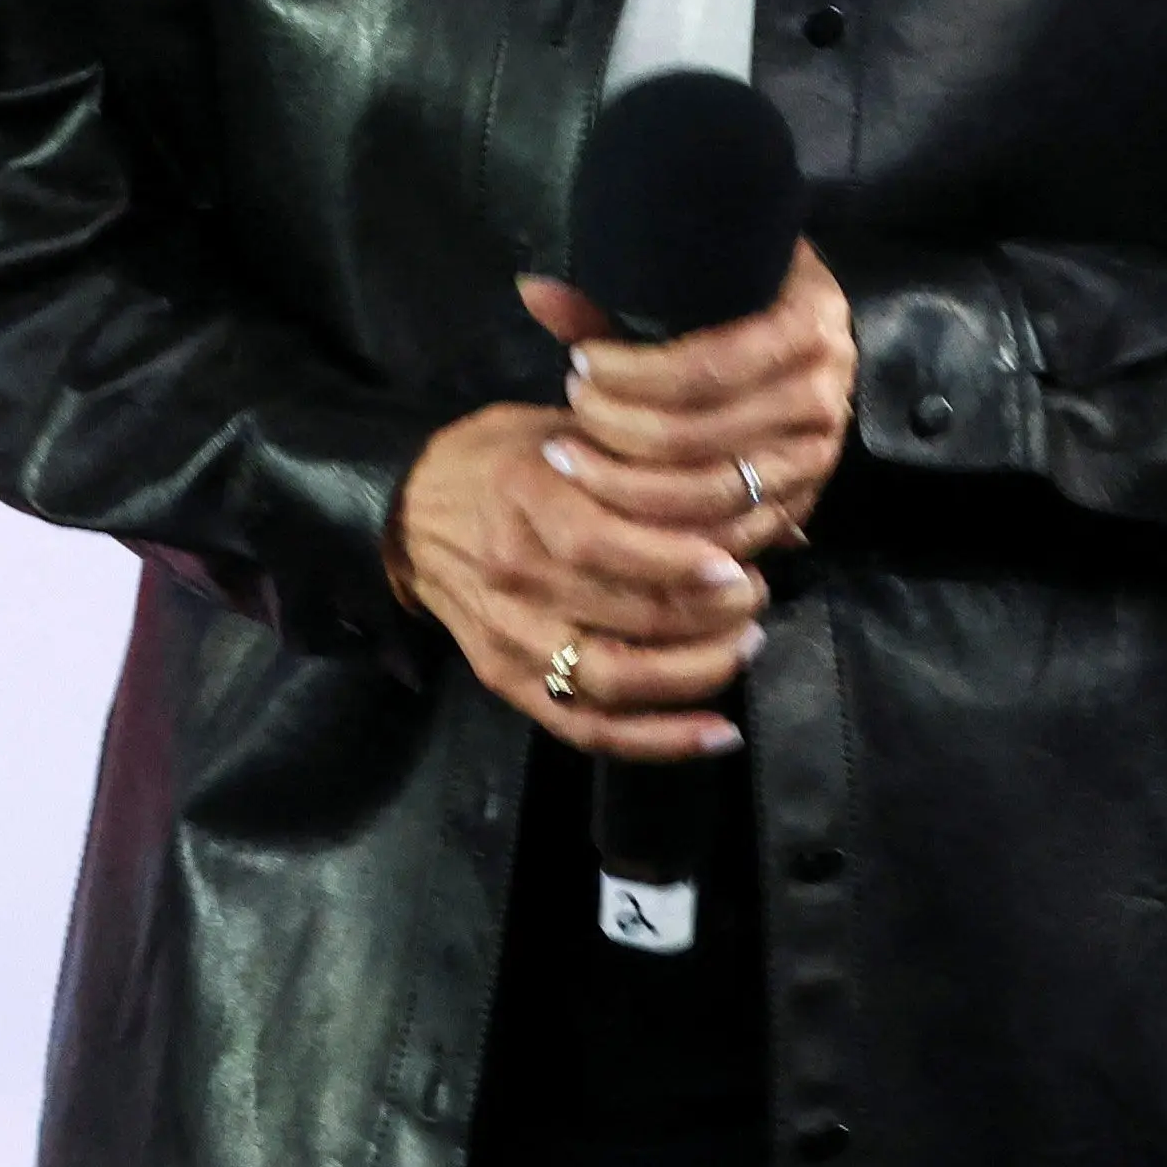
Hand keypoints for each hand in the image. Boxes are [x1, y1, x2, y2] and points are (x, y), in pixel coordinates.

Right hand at [394, 395, 764, 759]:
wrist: (407, 514)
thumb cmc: (501, 460)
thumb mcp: (565, 428)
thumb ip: (648, 458)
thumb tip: (759, 490)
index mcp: (525, 495)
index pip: (599, 543)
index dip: (674, 563)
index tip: (735, 568)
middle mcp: (512, 572)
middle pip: (622, 615)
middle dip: (709, 616)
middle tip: (756, 598)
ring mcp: (508, 635)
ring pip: (612, 679)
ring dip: (694, 673)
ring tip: (745, 647)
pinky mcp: (506, 680)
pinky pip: (586, 725)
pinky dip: (655, 739)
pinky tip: (715, 732)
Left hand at [524, 249, 856, 549]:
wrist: (802, 336)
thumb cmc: (735, 304)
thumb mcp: (691, 288)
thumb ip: (613, 301)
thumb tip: (534, 292)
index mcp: (807, 323)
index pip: (707, 367)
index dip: (633, 375)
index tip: (579, 365)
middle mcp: (823, 392)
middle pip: (702, 436)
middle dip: (617, 431)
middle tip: (566, 415)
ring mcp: (816, 455)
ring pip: (711, 494)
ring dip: (626, 486)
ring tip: (570, 458)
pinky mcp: (802, 501)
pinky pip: (729, 533)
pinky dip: (666, 531)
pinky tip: (612, 508)